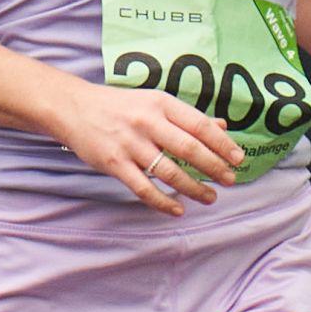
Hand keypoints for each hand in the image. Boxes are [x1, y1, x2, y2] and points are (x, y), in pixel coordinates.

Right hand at [57, 77, 243, 215]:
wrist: (72, 108)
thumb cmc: (118, 106)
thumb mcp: (153, 102)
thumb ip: (186, 117)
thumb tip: (222, 127)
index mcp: (161, 104)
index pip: (200, 125)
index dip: (223, 144)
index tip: (238, 159)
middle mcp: (147, 123)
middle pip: (190, 149)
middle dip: (214, 168)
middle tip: (230, 180)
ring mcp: (130, 144)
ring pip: (170, 172)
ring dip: (194, 188)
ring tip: (209, 197)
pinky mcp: (115, 164)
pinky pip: (144, 188)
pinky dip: (163, 201)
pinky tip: (178, 209)